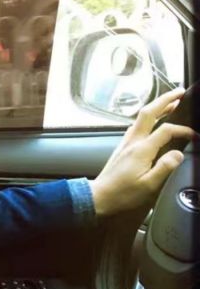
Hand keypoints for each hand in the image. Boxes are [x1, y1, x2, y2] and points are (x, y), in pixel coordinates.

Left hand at [90, 88, 195, 216]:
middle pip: (148, 113)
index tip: (195, 136)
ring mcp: (125, 143)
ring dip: (156, 108)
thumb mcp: (148, 185)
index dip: (183, 130)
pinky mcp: (122, 148)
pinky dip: (148, 119)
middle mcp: (132, 141)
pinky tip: (153, 122)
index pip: (166, 130)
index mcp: (141, 149)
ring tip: (171, 103)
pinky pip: (136, 126)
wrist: (98, 196)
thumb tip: (178, 154)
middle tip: (180, 92)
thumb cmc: (123, 193)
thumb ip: (165, 167)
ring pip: (141, 118)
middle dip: (165, 99)